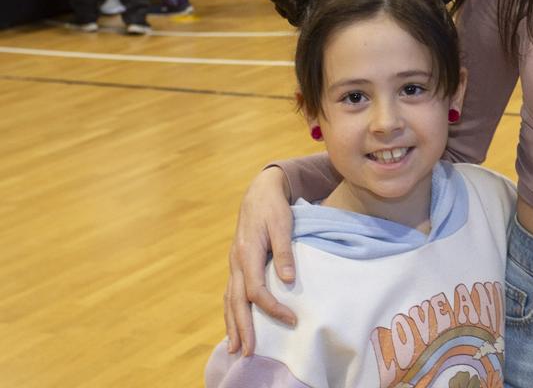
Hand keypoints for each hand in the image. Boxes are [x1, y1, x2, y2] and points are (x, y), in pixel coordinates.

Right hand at [224, 167, 296, 355]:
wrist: (260, 192)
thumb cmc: (274, 208)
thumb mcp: (283, 224)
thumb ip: (285, 252)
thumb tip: (287, 280)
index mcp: (248, 253)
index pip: (256, 290)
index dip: (272, 308)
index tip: (291, 320)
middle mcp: (236, 262)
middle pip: (237, 301)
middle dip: (242, 327)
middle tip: (248, 352)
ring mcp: (234, 264)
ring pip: (230, 300)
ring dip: (232, 324)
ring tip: (235, 348)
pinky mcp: (237, 265)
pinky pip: (231, 293)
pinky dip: (232, 311)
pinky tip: (234, 325)